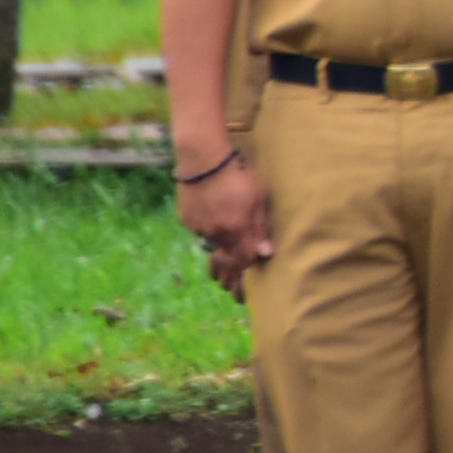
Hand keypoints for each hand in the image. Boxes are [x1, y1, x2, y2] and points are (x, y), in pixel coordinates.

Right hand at [180, 146, 276, 294]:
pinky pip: (201, 232)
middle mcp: (217, 232)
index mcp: (237, 229)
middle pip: (225, 262)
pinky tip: (214, 231)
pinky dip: (209, 235)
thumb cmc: (238, 173)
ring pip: (212, 247)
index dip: (246, 277)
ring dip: (219, 259)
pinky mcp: (187, 218)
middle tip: (233, 294)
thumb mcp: (258, 198)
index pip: (243, 262)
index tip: (247, 290)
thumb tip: (265, 254)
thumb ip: (260, 227)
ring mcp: (200, 226)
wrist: (203, 158)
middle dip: (230, 280)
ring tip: (221, 277)